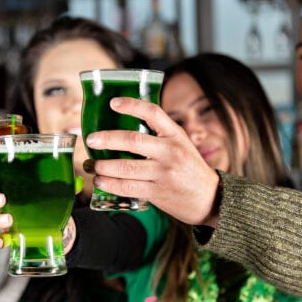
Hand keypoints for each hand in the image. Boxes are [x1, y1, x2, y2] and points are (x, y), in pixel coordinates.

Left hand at [85, 97, 218, 226]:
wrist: (210, 199)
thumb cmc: (188, 168)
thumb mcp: (180, 144)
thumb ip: (157, 135)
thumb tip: (122, 125)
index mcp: (175, 135)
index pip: (153, 113)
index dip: (132, 105)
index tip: (113, 103)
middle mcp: (170, 152)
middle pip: (133, 141)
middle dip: (107, 139)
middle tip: (91, 140)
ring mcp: (164, 173)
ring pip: (126, 167)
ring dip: (103, 166)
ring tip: (91, 165)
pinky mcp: (157, 192)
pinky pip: (127, 187)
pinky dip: (110, 184)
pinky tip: (100, 181)